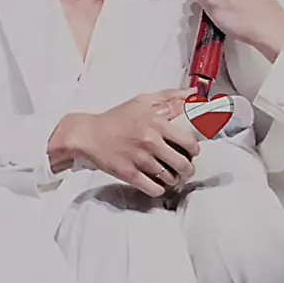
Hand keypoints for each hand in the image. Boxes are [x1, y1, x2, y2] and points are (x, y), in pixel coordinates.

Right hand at [48, 88, 198, 197]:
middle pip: (182, 163)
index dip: (194, 149)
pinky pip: (153, 188)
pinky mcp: (129, 174)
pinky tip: (158, 184)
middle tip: (186, 167)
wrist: (89, 135)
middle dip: (187, 168)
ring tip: (172, 175)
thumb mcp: (143, 101)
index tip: (193, 151)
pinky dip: (159, 189)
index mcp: (156, 122)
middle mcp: (150, 141)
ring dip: (174, 179)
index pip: (188, 141)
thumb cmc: (117, 118)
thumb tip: (193, 93)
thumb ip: (170, 97)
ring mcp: (140, 159)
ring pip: (169, 177)